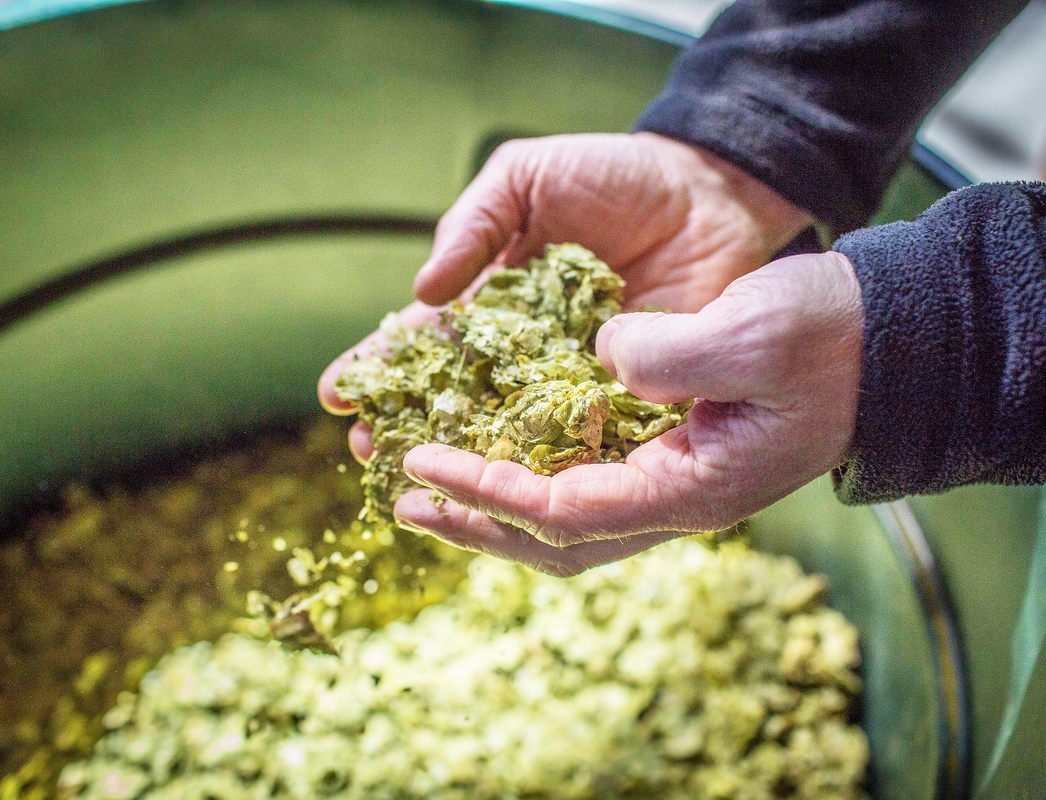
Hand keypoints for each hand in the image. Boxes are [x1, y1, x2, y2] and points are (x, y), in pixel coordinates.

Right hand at [318, 132, 810, 459]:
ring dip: (468, 461)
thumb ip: (472, 224)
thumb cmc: (612, 175)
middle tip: (368, 457)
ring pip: (510, 429)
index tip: (338, 396)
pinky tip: (518, 491)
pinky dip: (552, 464)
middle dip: (410, 426)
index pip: (425, 339)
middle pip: (455, 397)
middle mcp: (524, 348)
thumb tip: (422, 289)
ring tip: (424, 486)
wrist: (707, 189)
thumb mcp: (525, 179)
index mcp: (492, 297)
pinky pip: (583, 435)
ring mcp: (572, 378)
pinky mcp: (625, 397)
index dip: (382, 366)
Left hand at [392, 252, 863, 575]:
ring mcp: (675, 481)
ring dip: (495, 506)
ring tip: (429, 486)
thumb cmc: (831, 336)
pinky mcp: (671, 453)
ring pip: (567, 520)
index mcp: (694, 488)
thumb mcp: (753, 332)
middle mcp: (677, 499)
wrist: (885, 339)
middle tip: (405, 497)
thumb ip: (670, 355)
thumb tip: (602, 357)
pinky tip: (494, 449)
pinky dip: (529, 474)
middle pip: (556, 538)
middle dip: (477, 520)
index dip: (489, 489)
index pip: (568, 510)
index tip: (426, 460)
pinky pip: (585, 483)